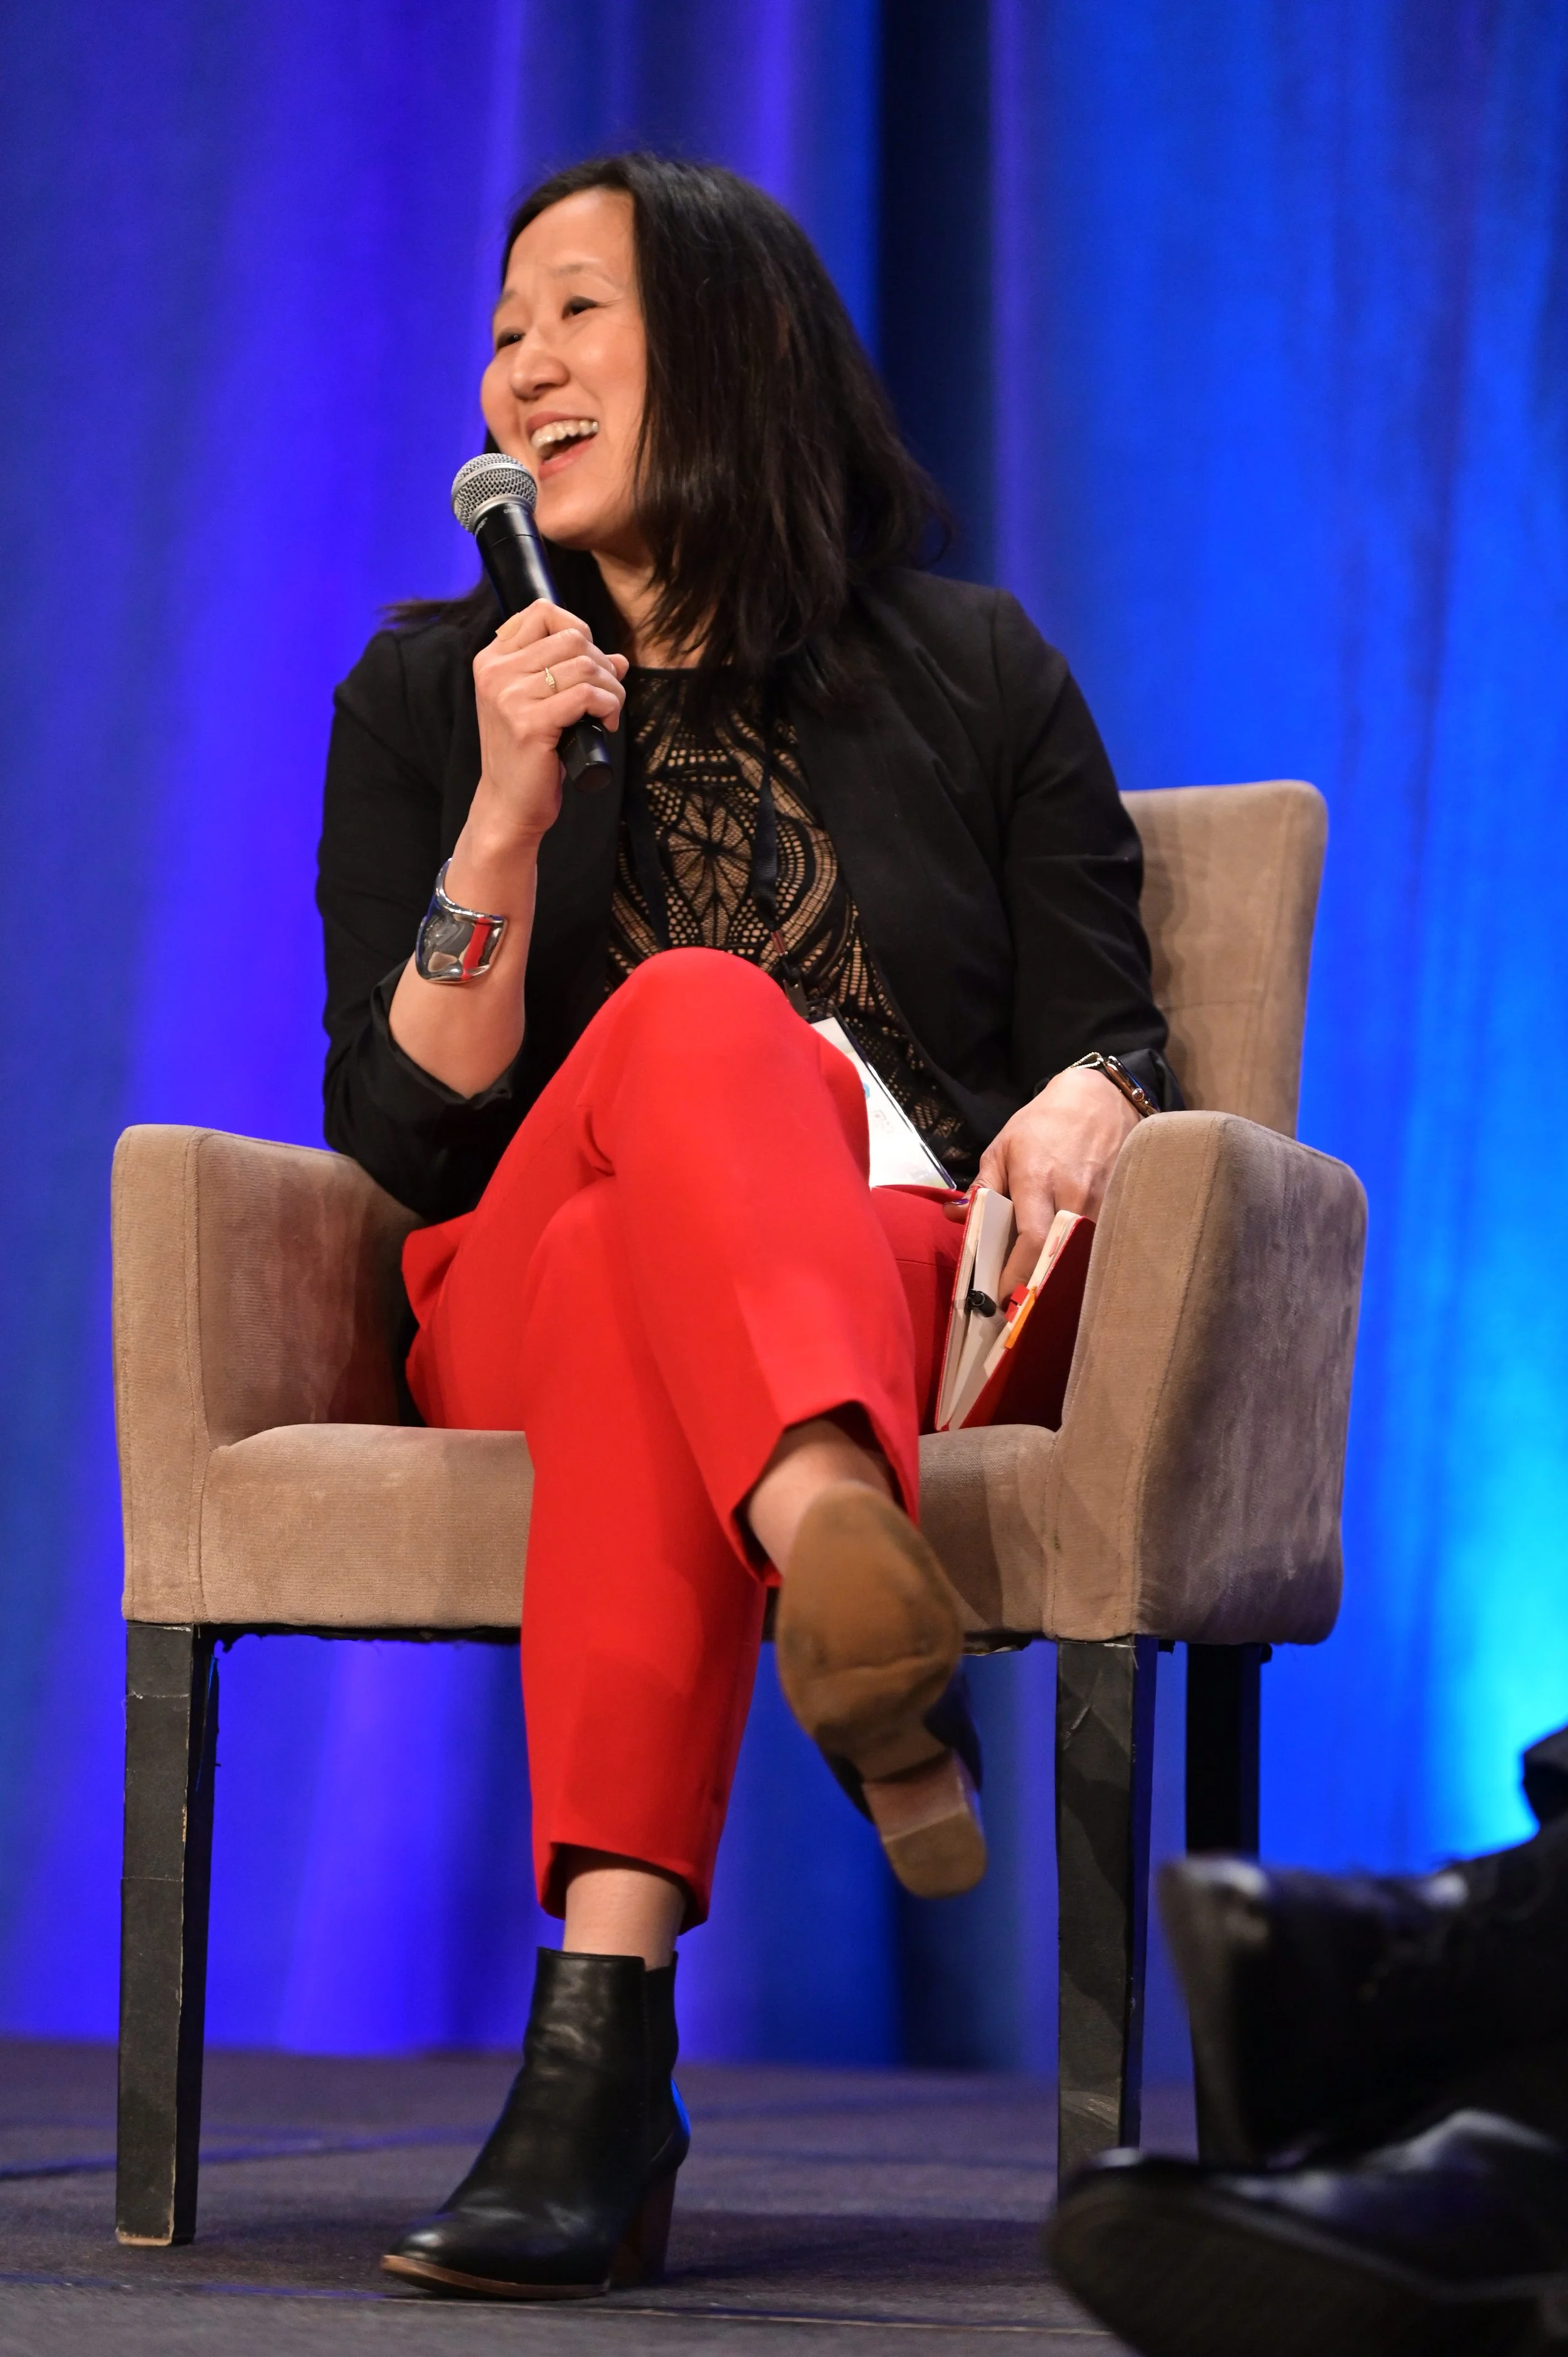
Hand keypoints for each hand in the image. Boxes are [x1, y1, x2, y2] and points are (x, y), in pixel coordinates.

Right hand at [453, 600, 627, 898]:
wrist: (510, 805)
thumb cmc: (529, 755)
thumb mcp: (544, 705)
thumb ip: (571, 674)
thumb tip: (619, 659)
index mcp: (493, 660)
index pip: (542, 612)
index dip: (578, 630)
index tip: (588, 664)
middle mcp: (496, 672)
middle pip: (572, 636)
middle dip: (602, 665)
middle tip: (606, 697)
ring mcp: (509, 697)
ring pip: (584, 664)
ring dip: (611, 689)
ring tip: (609, 713)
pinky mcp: (530, 723)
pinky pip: (587, 695)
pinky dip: (609, 706)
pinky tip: (606, 725)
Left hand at [955, 1067, 1141, 1294]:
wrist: (1099, 1099)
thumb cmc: (1044, 1124)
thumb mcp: (1003, 1148)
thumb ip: (982, 1187)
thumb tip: (956, 1216)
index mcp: (1037, 1180)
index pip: (1030, 1240)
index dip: (1016, 1274)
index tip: (1002, 1297)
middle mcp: (1073, 1193)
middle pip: (1058, 1254)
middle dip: (1039, 1284)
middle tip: (1020, 1304)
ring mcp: (1103, 1200)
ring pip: (1082, 1252)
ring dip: (1062, 1272)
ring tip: (1044, 1288)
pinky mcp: (1122, 1202)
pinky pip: (1100, 1240)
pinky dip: (1084, 1256)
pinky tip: (1070, 1264)